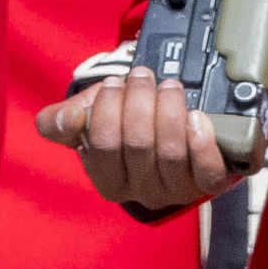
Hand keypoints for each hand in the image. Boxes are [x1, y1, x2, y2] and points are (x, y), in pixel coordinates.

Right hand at [32, 67, 231, 217]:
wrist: (169, 126)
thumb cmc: (125, 122)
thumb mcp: (86, 118)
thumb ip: (58, 121)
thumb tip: (68, 117)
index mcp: (109, 182)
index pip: (103, 146)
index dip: (107, 109)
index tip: (113, 83)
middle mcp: (142, 192)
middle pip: (138, 145)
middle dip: (139, 102)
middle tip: (142, 75)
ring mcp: (177, 190)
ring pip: (171, 152)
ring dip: (169, 110)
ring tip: (168, 86)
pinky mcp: (209, 183)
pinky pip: (206, 170)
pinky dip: (201, 141)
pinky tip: (196, 116)